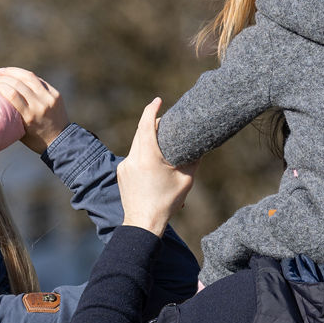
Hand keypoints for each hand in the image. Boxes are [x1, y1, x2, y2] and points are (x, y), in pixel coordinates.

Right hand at [0, 67, 68, 152]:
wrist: (61, 141)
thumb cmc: (36, 140)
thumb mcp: (20, 131)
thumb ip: (11, 117)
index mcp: (29, 116)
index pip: (12, 94)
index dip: (1, 85)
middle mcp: (40, 105)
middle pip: (19, 83)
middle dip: (5, 77)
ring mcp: (49, 98)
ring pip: (30, 77)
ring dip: (15, 72)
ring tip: (5, 71)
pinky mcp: (56, 94)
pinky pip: (39, 81)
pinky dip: (27, 77)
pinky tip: (19, 75)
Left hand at [118, 98, 196, 235]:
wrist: (143, 222)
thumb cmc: (167, 202)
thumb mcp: (186, 179)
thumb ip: (194, 159)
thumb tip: (202, 145)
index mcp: (148, 157)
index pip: (147, 125)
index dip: (152, 110)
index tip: (158, 100)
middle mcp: (133, 158)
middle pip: (141, 132)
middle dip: (152, 122)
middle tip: (165, 119)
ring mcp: (125, 165)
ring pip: (136, 143)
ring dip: (147, 138)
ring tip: (162, 139)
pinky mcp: (121, 172)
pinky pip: (133, 155)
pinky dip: (142, 152)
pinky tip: (153, 161)